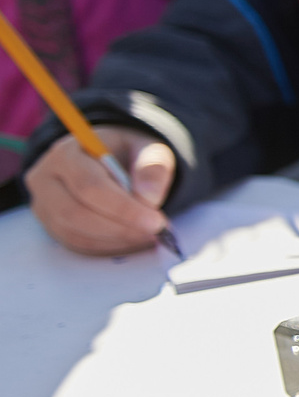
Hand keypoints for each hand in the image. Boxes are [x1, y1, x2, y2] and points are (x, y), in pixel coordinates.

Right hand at [26, 128, 175, 255]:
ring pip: (73, 233)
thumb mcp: (148, 149)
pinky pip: (75, 244)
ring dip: (115, 241)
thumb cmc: (127, 153)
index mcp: (66, 153)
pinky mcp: (51, 224)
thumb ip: (153, 167)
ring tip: (148, 237)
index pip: (90, 186)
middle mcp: (45, 178)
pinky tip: (132, 242)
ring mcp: (44, 204)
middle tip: (155, 233)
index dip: (123, 208)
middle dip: (119, 228)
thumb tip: (150, 200)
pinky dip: (107, 247)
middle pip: (74, 213)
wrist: (108, 159)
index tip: (156, 222)